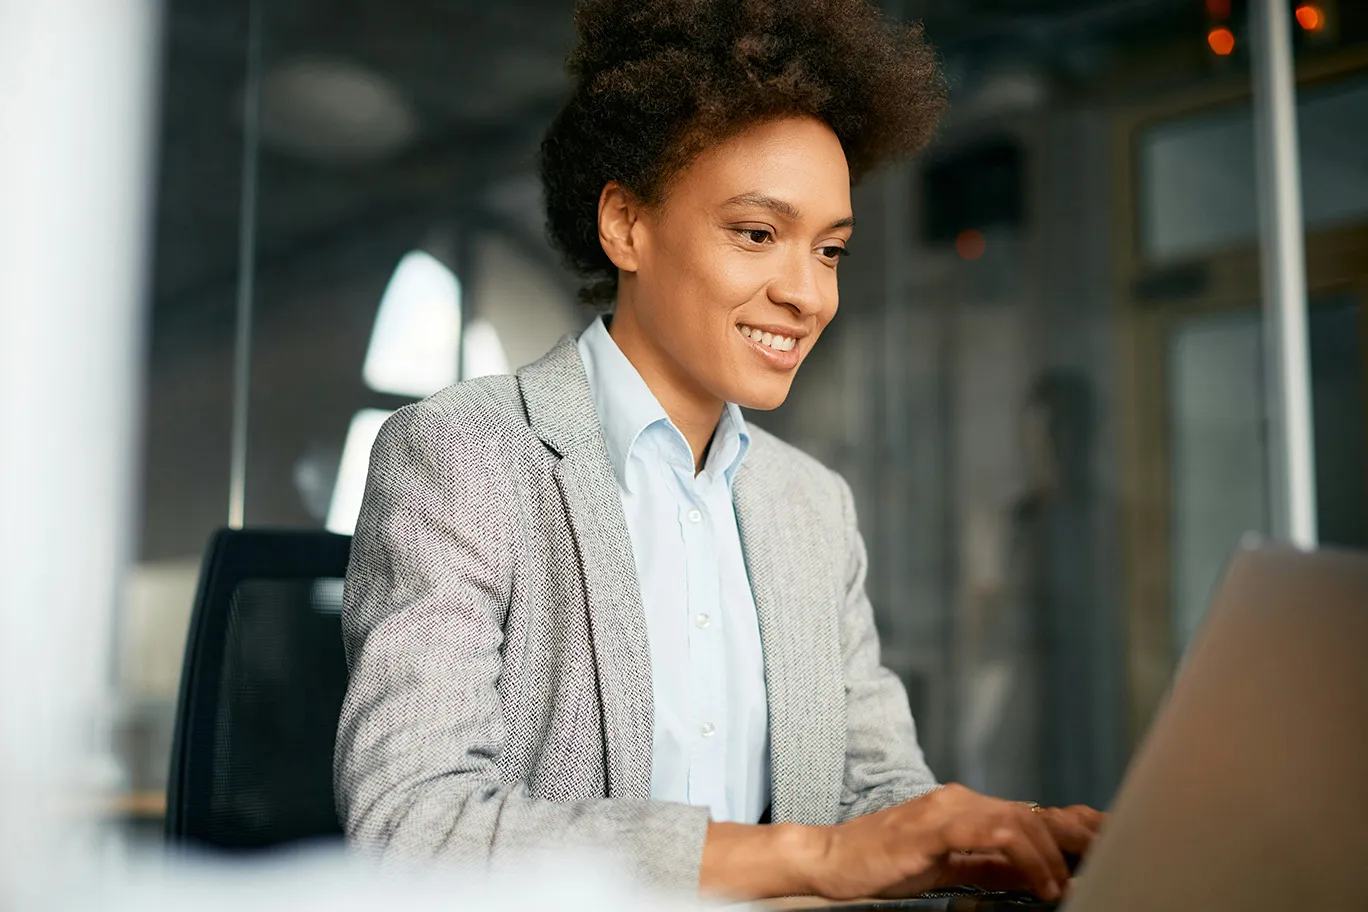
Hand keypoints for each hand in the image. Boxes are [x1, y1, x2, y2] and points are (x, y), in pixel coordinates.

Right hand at [806, 784, 1104, 901]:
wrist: (831, 861)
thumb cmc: (882, 866)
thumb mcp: (948, 868)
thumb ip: (991, 867)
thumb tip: (1038, 876)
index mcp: (967, 809)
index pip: (1034, 812)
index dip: (1078, 828)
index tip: (1110, 850)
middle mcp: (962, 799)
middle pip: (1038, 812)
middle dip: (1080, 839)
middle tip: (1107, 865)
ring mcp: (948, 808)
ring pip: (1023, 818)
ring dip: (1054, 856)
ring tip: (1064, 887)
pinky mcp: (934, 824)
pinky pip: (995, 831)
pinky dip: (1027, 857)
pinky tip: (1040, 880)